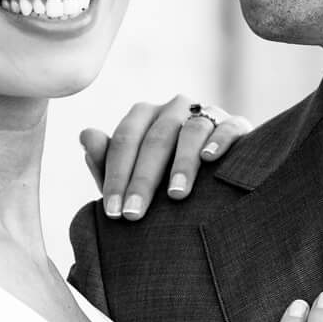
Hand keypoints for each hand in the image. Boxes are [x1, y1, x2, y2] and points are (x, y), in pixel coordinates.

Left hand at [77, 96, 252, 219]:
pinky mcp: (236, 124)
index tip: (113, 212)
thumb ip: (107, 160)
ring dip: (182, 163)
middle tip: (135, 213)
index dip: (116, 176)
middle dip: (143, 179)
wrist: (213, 182)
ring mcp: (206, 113)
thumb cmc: (161, 180)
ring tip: (175, 195)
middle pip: (155, 138)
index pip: (125, 140)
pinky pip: (229, 127)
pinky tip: (210, 160)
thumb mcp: (131, 176)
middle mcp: (173, 108)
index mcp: (144, 116)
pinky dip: (219, 140)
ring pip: (192, 131)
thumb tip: (86, 135)